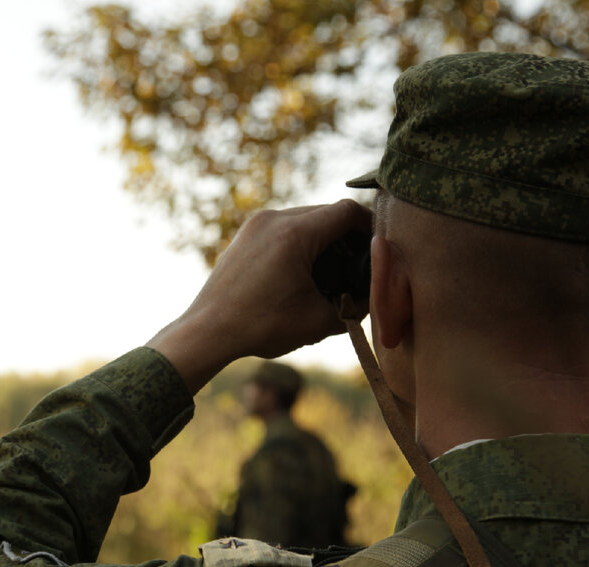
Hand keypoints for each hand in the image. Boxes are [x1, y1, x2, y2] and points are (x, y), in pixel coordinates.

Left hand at [147, 199, 371, 393]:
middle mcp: (273, 219)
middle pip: (326, 213)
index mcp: (294, 233)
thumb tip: (377, 296)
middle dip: (347, 236)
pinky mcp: (245, 235)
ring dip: (323, 238)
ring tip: (332, 271)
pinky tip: (304, 272)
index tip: (380, 248)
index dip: (371, 228)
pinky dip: (300, 242)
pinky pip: (283, 227)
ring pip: (305, 218)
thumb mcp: (319, 321)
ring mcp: (256, 224)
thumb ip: (357, 305)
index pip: (347, 212)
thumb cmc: (261, 327)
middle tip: (359, 264)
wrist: (208, 332)